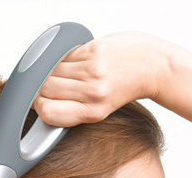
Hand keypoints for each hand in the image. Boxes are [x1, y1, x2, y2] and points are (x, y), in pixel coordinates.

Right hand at [32, 31, 171, 126]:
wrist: (152, 66)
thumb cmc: (126, 86)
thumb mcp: (101, 109)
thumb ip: (76, 108)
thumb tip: (44, 103)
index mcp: (92, 113)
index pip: (49, 113)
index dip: (39, 106)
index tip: (39, 101)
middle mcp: (92, 93)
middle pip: (46, 89)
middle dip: (43, 86)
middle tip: (52, 84)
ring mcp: (93, 71)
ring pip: (53, 70)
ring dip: (54, 70)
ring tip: (70, 72)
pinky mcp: (93, 51)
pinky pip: (66, 55)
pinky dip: (68, 58)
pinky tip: (81, 61)